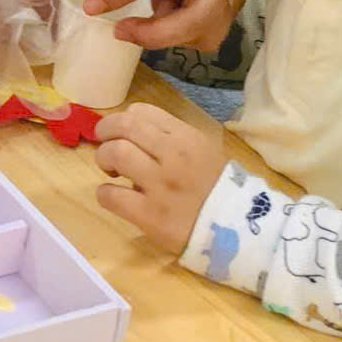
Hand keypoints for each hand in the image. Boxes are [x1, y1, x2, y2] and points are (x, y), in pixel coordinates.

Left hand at [94, 101, 224, 254]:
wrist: (238, 230)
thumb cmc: (219, 191)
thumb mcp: (205, 153)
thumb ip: (174, 141)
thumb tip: (138, 139)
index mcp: (187, 138)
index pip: (142, 112)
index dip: (123, 120)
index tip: (122, 134)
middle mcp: (173, 155)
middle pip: (124, 125)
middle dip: (105, 132)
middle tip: (105, 146)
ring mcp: (161, 185)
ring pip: (115, 153)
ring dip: (104, 159)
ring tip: (112, 172)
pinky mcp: (150, 215)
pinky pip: (111, 196)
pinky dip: (104, 193)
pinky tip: (113, 196)